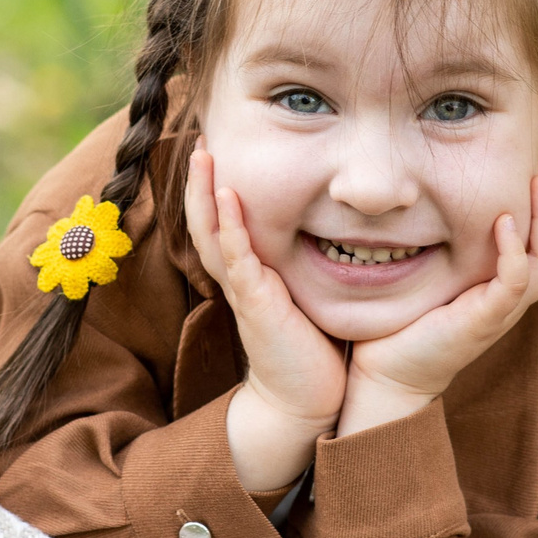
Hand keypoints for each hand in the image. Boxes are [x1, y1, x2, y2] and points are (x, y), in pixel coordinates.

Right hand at [186, 144, 344, 490]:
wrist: (310, 400)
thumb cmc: (314, 349)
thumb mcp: (308, 296)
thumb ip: (310, 267)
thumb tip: (338, 232)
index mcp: (250, 274)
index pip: (223, 222)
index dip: (216, 187)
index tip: (220, 149)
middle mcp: (240, 278)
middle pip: (205, 220)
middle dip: (199, 180)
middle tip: (201, 138)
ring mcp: (244, 289)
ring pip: (212, 232)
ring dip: (205, 192)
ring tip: (202, 154)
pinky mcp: (256, 303)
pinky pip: (236, 257)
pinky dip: (230, 225)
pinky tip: (230, 195)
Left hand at [338, 164, 537, 437]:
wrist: (388, 374)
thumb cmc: (405, 325)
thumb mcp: (434, 277)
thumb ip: (444, 247)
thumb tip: (429, 202)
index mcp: (503, 287)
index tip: (536, 167)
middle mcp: (511, 298)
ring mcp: (502, 310)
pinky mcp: (486, 320)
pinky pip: (515, 281)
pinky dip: (513, 250)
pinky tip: (502, 220)